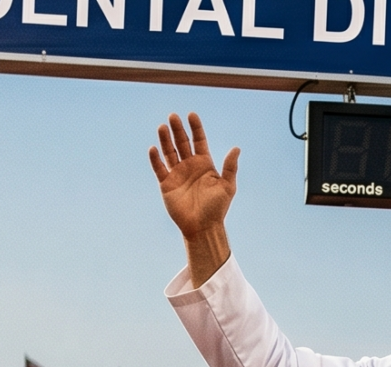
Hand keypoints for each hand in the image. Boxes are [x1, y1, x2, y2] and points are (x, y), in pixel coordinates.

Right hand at [150, 113, 239, 244]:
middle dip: (178, 129)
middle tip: (173, 116)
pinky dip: (155, 159)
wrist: (203, 227)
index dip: (195, 127)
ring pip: (169, 152)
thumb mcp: (227, 186)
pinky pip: (159, 168)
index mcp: (204, 163)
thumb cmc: (217, 208)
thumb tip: (236, 148)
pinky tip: (153, 148)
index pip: (199, 140)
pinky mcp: (166, 184)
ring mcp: (177, 174)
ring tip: (162, 126)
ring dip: (165, 139)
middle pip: (182, 142)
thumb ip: (230, 167)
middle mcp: (190, 165)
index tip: (191, 115)